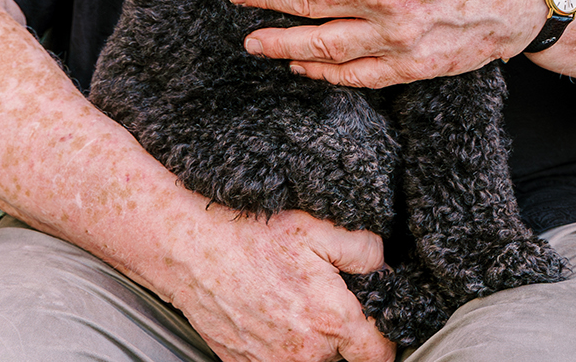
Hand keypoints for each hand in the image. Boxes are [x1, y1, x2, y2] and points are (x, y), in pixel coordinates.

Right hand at [161, 206, 392, 361]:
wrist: (191, 250)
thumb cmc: (250, 237)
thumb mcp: (319, 228)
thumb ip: (365, 250)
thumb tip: (383, 266)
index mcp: (330, 321)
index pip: (378, 355)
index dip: (383, 338)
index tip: (377, 323)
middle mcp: (303, 353)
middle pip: (342, 356)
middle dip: (342, 331)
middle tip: (326, 296)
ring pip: (310, 361)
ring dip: (311, 339)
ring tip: (294, 302)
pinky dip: (279, 344)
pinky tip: (270, 313)